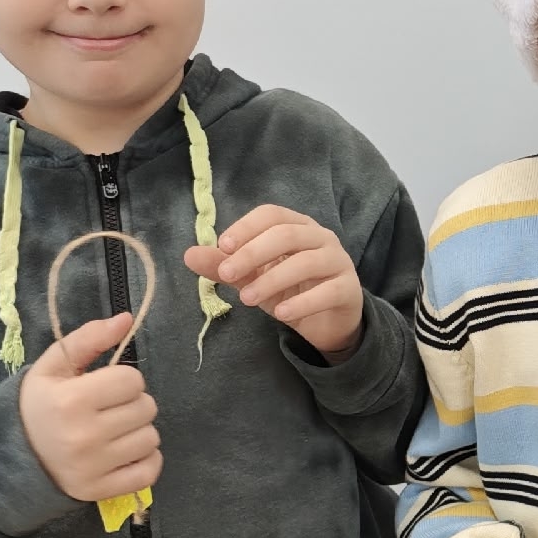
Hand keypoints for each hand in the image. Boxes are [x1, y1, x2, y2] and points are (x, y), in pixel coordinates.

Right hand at [19, 313, 160, 502]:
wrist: (12, 455)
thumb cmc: (38, 405)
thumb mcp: (53, 366)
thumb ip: (89, 339)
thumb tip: (126, 319)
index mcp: (71, 401)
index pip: (132, 380)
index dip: (123, 380)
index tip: (105, 387)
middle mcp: (84, 436)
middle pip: (146, 408)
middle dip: (132, 404)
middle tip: (108, 409)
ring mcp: (93, 468)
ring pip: (151, 438)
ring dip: (138, 431)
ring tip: (113, 431)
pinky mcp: (101, 491)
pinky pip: (149, 472)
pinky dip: (146, 460)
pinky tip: (125, 453)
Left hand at [184, 205, 364, 357]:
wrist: (327, 322)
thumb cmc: (290, 291)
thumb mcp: (253, 278)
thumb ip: (226, 266)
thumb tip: (189, 255)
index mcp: (297, 226)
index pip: (272, 215)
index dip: (246, 227)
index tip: (222, 247)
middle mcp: (321, 238)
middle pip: (287, 234)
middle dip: (252, 253)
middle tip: (226, 275)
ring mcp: (338, 262)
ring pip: (306, 262)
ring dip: (272, 280)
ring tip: (247, 300)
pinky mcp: (348, 289)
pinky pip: (327, 291)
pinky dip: (302, 303)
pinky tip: (280, 314)